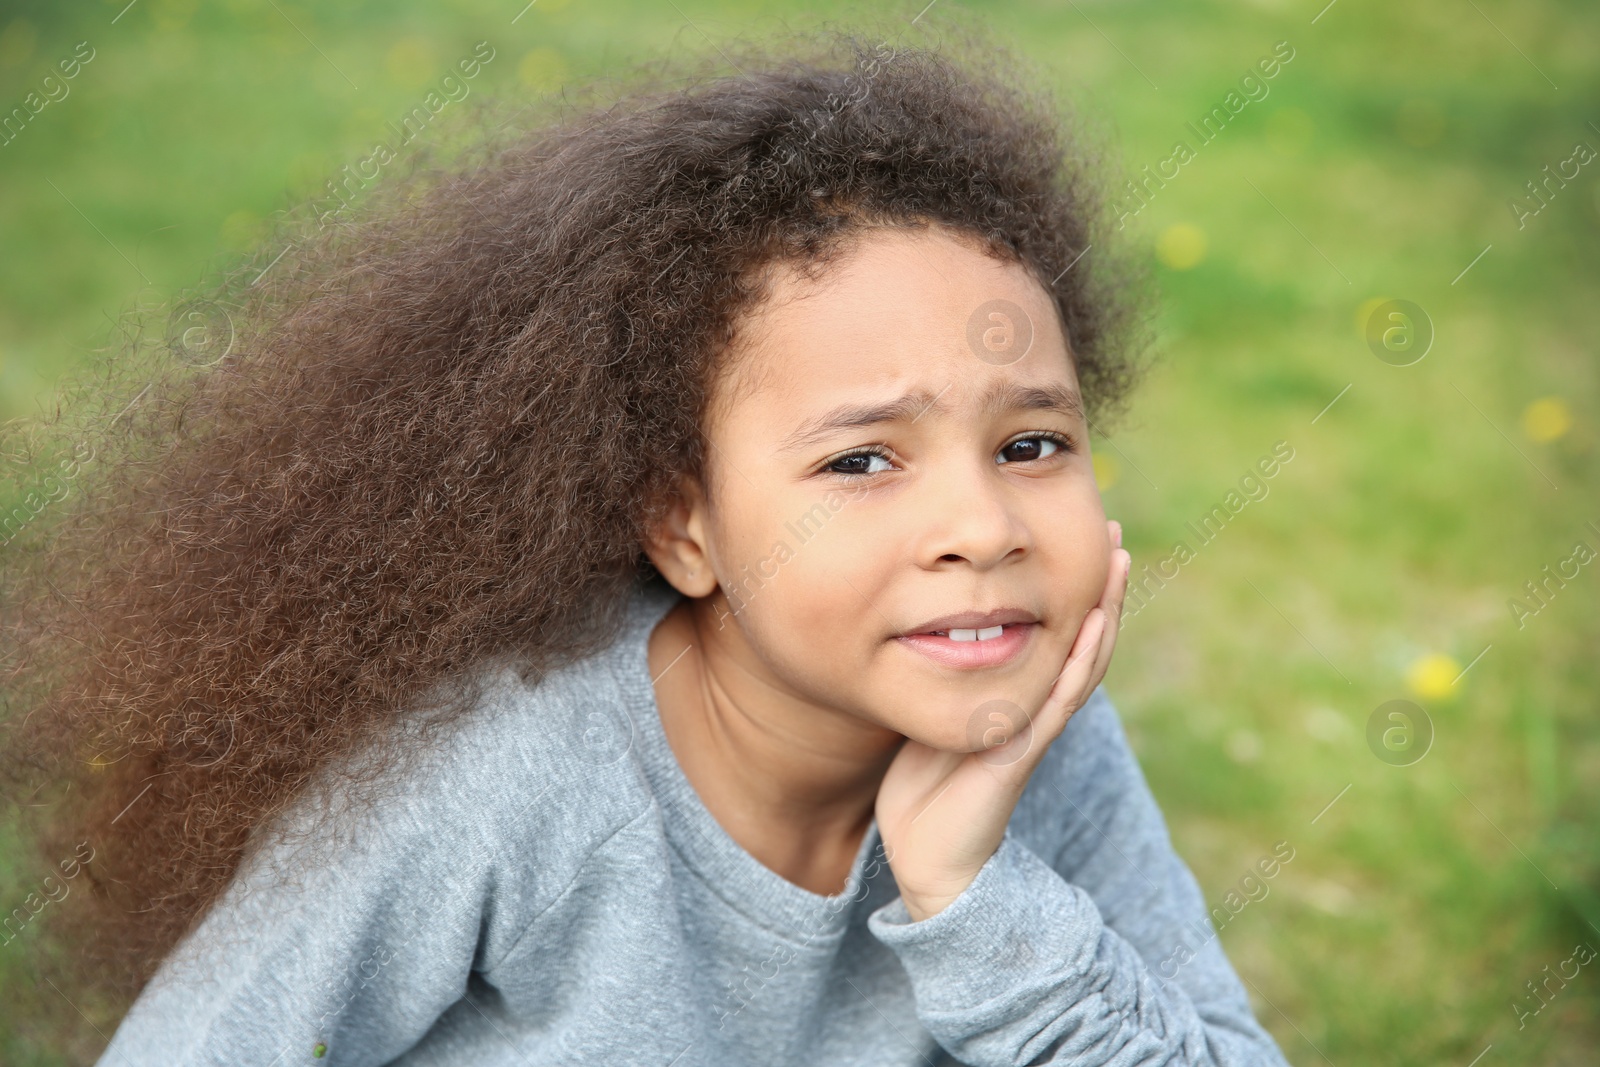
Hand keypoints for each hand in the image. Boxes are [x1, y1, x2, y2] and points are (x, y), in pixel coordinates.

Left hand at [876, 519, 1131, 921]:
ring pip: (1081, 666)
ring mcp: (1032, 731)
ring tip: (1118, 565)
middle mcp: (1033, 711)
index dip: (1075, 595)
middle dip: (1102, 592)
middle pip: (1082, 643)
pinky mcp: (1020, 754)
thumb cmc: (925, 793)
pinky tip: (1090, 629)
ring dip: (1103, 615)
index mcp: (1016, 701)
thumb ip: (942, 681)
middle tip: (1119, 538)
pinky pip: (1057, 704)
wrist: (930, 861)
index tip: (1087, 543)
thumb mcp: (931, 717)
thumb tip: (927, 631)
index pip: (1056, 638)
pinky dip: (1077, 666)